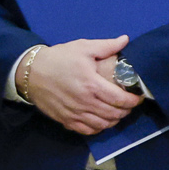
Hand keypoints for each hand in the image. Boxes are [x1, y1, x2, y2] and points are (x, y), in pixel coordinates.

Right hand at [24, 36, 141, 135]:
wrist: (30, 72)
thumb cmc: (58, 58)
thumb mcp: (82, 47)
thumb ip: (106, 46)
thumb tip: (125, 39)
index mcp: (91, 84)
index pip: (120, 99)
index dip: (133, 100)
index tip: (137, 97)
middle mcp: (85, 102)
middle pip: (114, 114)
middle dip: (126, 110)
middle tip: (128, 104)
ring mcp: (75, 113)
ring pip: (103, 125)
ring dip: (114, 120)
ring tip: (117, 112)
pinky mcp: (66, 120)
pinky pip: (88, 130)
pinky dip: (98, 128)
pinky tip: (100, 120)